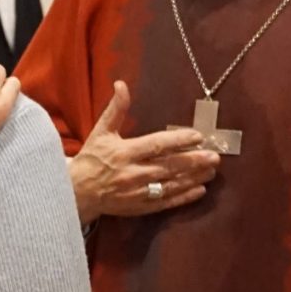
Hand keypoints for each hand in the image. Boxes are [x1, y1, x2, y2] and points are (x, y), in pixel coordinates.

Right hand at [70, 81, 220, 221]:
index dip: (178, 140)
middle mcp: (132, 173)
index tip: (198, 136)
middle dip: (193, 161)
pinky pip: (165, 203)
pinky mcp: (139, 207)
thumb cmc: (91, 159)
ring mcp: (137, 192)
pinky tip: (199, 190)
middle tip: (214, 156)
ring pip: (170, 185)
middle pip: (168, 166)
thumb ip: (115, 109)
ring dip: (193, 178)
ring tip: (211, 171)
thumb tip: (121, 84)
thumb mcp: (100, 131)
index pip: (156, 145)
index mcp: (124, 152)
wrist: (76, 193)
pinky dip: (183, 197)